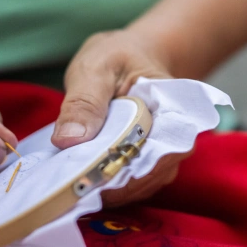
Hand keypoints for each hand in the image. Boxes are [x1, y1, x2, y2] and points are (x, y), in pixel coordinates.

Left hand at [50, 30, 187, 206]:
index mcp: (174, 109)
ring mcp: (164, 156)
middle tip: (74, 184)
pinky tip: (85, 183)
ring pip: (141, 185)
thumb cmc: (116, 57)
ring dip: (109, 190)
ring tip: (76, 185)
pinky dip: (108, 188)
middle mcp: (177, 138)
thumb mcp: (96, 68)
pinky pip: (132, 186)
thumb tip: (69, 140)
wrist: (130, 57)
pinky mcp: (148, 166)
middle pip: (150, 173)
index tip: (93, 176)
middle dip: (113, 183)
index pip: (160, 148)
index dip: (129, 166)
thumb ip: (84, 102)